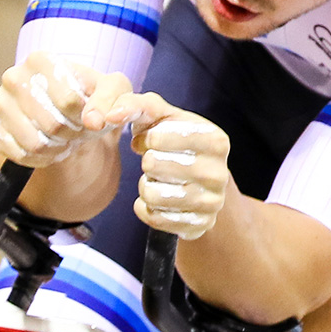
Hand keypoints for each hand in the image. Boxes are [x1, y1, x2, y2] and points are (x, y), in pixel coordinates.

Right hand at [0, 53, 131, 165]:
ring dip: (58, 148)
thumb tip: (95, 121)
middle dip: (73, 134)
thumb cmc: (90, 95)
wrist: (66, 111)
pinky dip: (42, 158)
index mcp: (41, 60)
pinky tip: (50, 148)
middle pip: (53, 124)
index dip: (87, 118)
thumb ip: (113, 99)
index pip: (70, 101)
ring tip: (65, 139)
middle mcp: (13, 77)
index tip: (91, 117)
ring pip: (35, 143)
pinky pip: (21, 154)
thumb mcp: (114, 90)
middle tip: (79, 131)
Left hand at [97, 93, 231, 239]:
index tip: (154, 139)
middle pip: (153, 165)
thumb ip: (135, 105)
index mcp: (216, 140)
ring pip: (153, 195)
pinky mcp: (200, 226)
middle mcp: (220, 173)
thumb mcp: (161, 116)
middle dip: (147, 162)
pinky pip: (155, 219)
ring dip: (146, 185)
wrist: (201, 180)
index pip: (160, 137)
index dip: (148, 138)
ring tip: (159, 180)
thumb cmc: (175, 141)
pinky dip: (147, 208)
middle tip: (156, 161)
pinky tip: (158, 200)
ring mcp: (213, 203)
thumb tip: (110, 115)